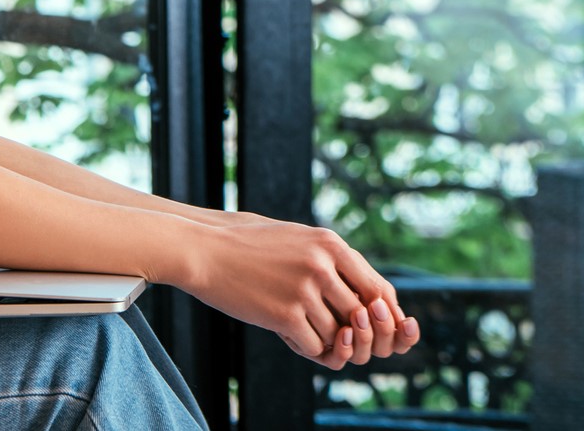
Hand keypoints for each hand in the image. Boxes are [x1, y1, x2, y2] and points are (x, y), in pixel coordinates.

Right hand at [173, 213, 420, 368]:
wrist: (201, 249)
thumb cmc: (245, 243)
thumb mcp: (296, 237)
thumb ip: (331, 259)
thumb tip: (368, 293)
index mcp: (330, 243)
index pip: (380, 288)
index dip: (382, 314)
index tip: (369, 325)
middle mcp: (323, 265)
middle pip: (363, 317)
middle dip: (355, 333)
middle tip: (338, 335)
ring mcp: (305, 290)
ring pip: (339, 336)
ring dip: (324, 339)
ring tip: (299, 326)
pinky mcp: (285, 314)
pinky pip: (314, 345)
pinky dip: (303, 345)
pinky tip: (282, 330)